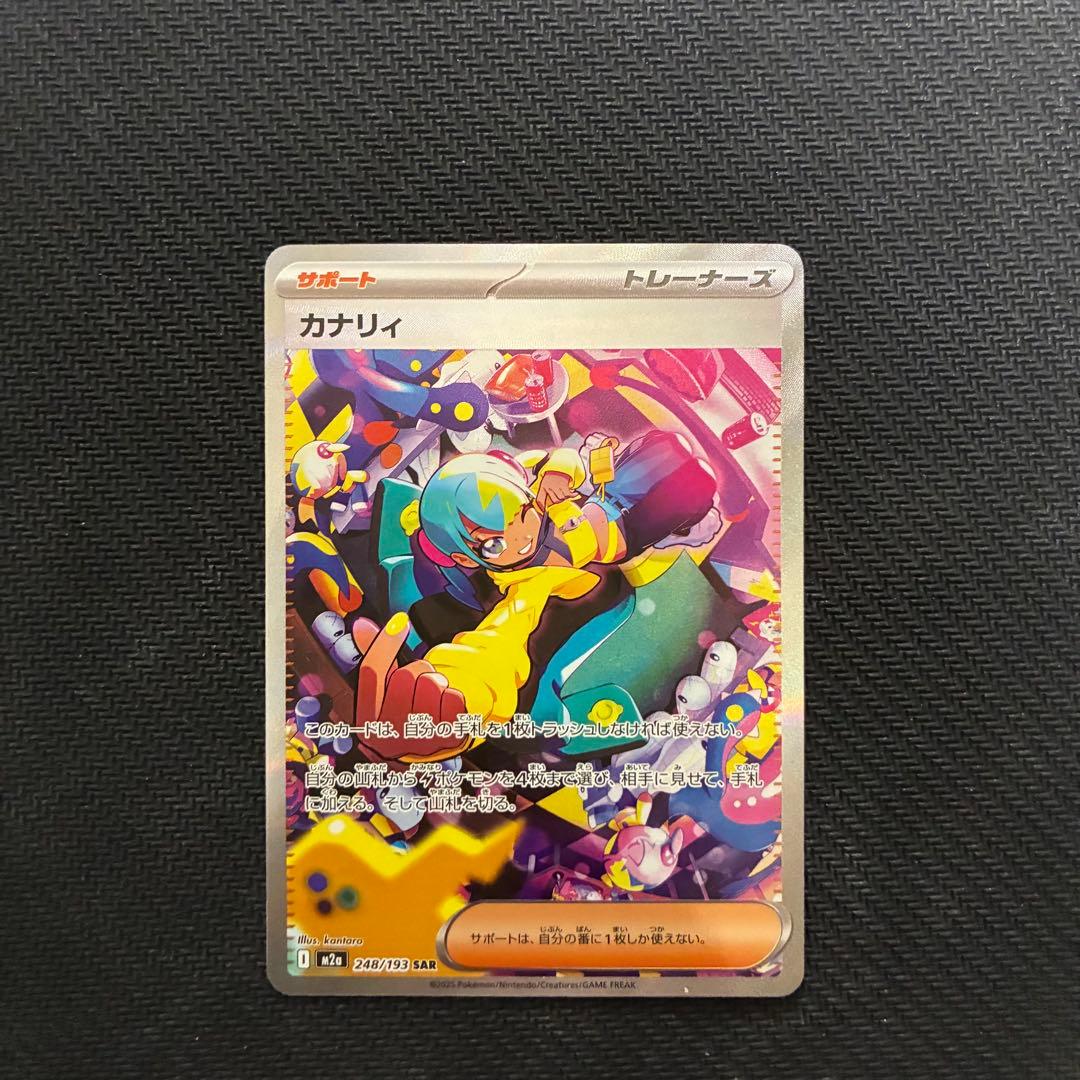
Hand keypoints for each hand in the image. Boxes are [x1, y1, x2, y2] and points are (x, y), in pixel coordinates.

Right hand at [352, 613, 468, 762]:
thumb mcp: (383, 694)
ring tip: (432, 697)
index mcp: (366, 720)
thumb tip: (362, 625)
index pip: (371, 672)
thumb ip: (375, 659)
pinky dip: (452, 697)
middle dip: (416, 671)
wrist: (424, 759)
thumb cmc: (402, 716)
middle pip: (406, 676)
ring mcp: (417, 740)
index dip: (385, 642)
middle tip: (419, 683)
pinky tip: (445, 709)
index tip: (400, 621)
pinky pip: (453, 698)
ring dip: (436, 683)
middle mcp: (388, 734)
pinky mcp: (446, 740)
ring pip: (431, 684)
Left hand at [534, 470, 575, 511]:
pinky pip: (568, 494)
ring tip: (565, 493)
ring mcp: (556, 486)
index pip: (539, 499)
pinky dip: (572, 495)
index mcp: (543, 487)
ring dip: (565, 497)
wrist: (558, 467)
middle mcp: (549, 486)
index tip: (543, 512)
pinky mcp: (564, 485)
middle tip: (560, 497)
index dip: (541, 507)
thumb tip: (542, 507)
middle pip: (555, 501)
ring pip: (562, 498)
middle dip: (559, 501)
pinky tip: (574, 493)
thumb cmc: (551, 477)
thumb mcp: (544, 484)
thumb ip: (543, 495)